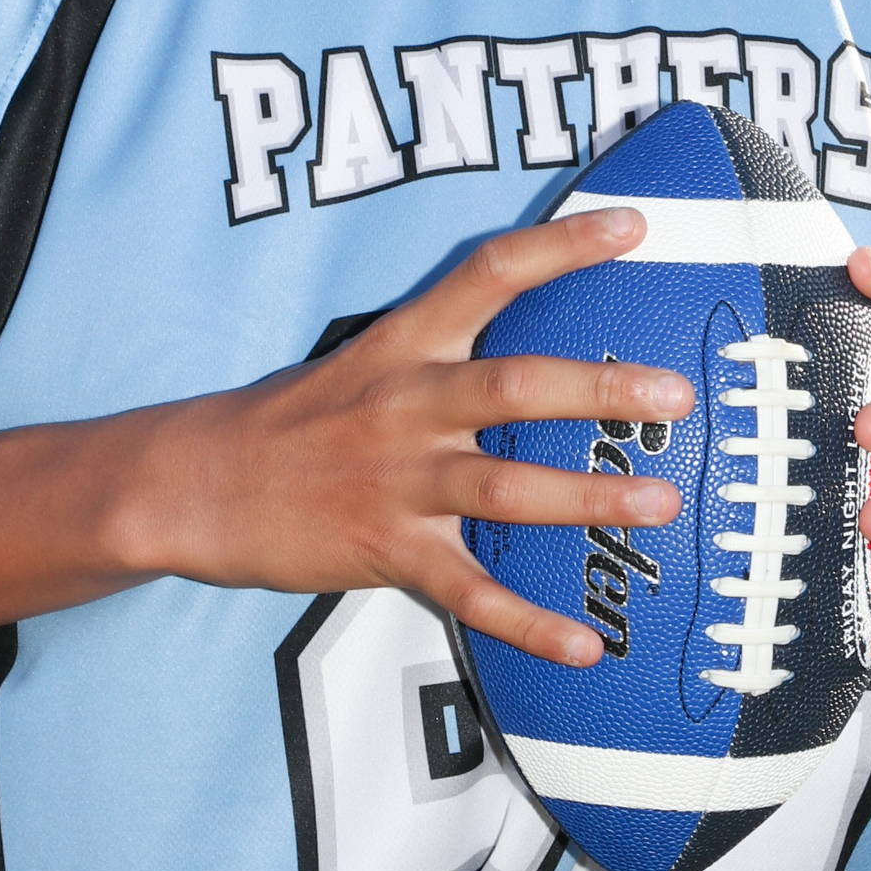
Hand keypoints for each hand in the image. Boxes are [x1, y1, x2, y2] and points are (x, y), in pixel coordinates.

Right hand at [129, 206, 692, 666]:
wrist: (193, 483)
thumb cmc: (289, 420)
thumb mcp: (363, 359)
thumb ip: (442, 350)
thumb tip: (534, 348)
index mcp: (404, 342)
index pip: (490, 271)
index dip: (563, 245)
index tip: (633, 225)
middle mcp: (406, 404)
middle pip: (515, 387)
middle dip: (601, 390)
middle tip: (677, 394)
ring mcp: (397, 481)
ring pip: (506, 489)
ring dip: (589, 499)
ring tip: (661, 502)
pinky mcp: (385, 551)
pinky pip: (470, 594)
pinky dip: (530, 624)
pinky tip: (587, 645)